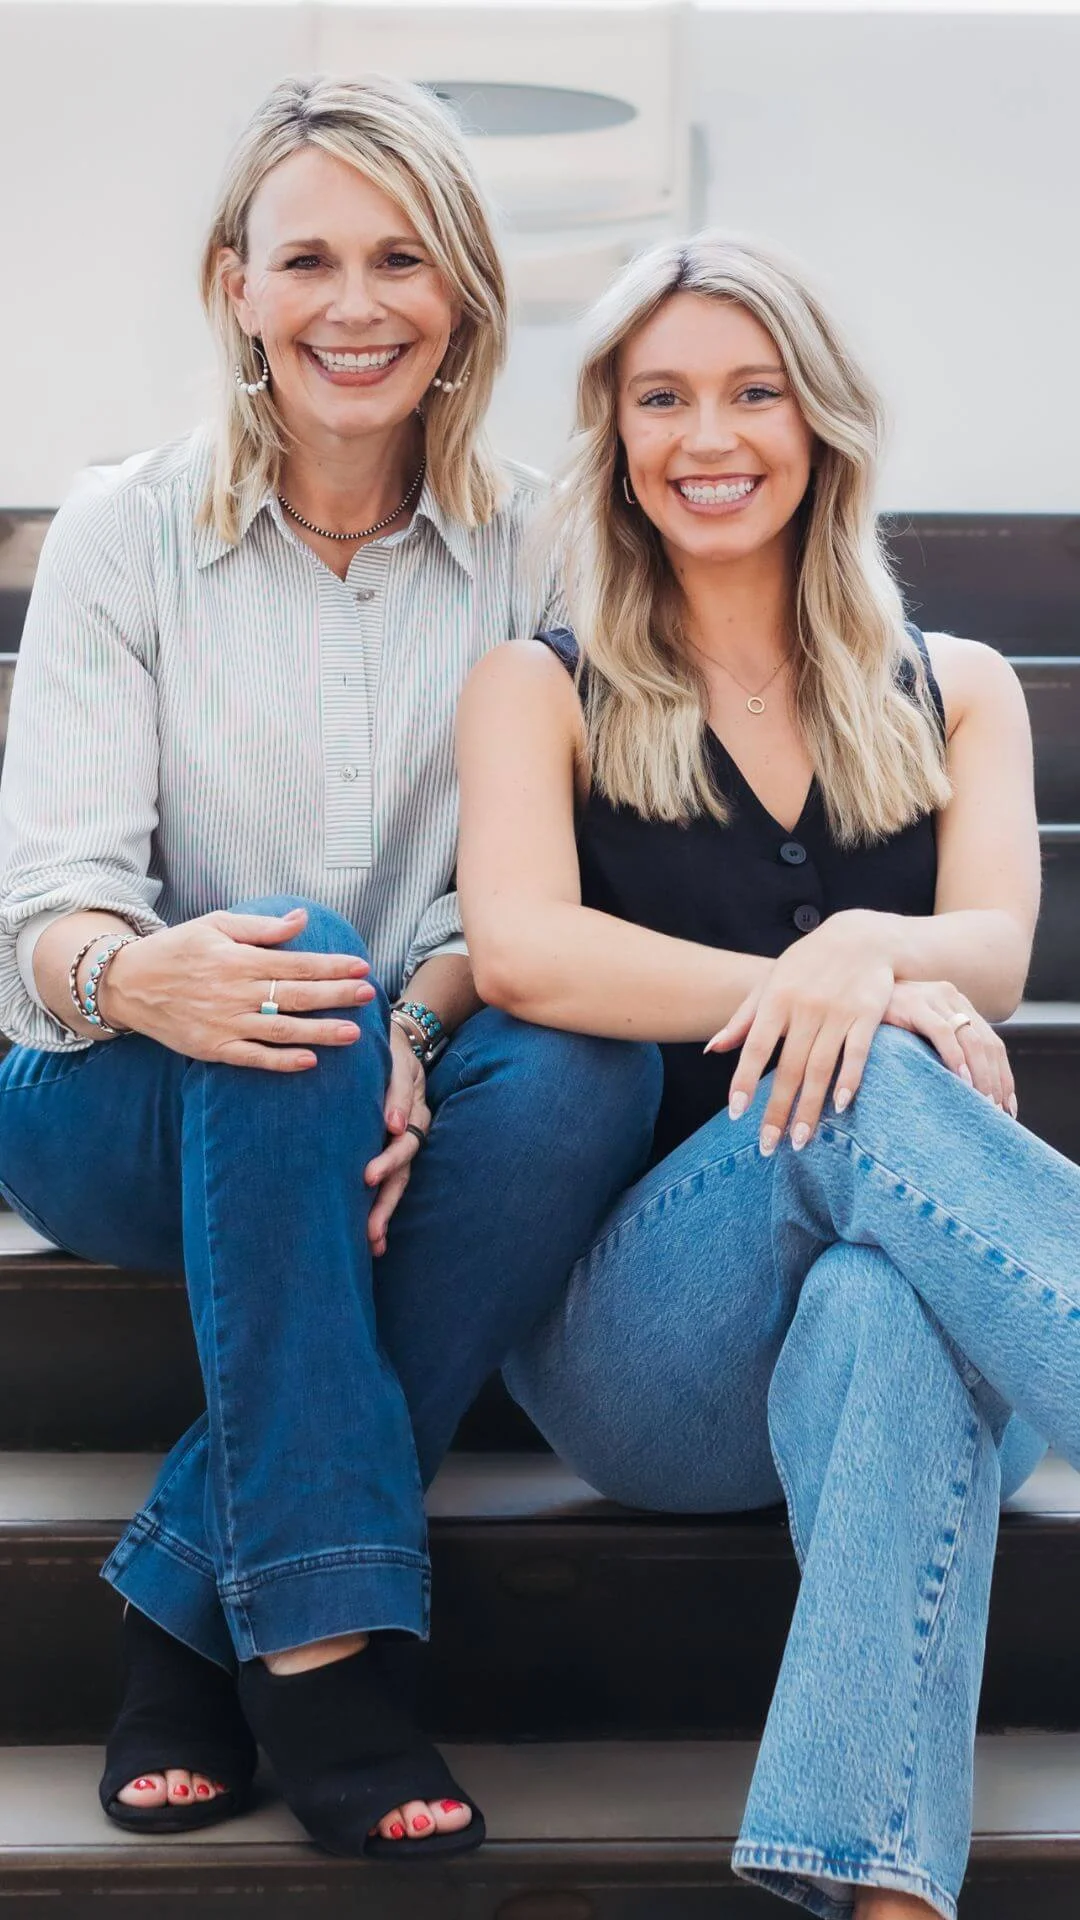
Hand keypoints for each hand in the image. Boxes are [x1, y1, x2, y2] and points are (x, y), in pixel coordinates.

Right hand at [100, 907, 374, 1069]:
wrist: (127, 984)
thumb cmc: (177, 949)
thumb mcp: (215, 925)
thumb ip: (261, 927)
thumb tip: (301, 919)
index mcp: (239, 959)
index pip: (296, 963)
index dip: (331, 966)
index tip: (361, 967)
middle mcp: (236, 992)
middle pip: (296, 996)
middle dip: (336, 996)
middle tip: (368, 995)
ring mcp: (225, 1023)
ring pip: (282, 1030)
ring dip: (320, 1032)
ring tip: (353, 1033)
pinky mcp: (213, 1048)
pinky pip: (254, 1058)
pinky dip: (281, 1061)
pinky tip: (310, 1061)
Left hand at [364, 1021, 431, 1255]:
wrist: (395, 1039)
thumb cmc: (390, 1048)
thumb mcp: (398, 1061)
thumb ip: (397, 1091)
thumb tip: (395, 1126)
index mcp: (414, 1113)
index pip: (404, 1144)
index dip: (388, 1161)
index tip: (368, 1177)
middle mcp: (410, 1133)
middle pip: (401, 1175)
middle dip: (386, 1205)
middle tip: (370, 1234)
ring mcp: (401, 1142)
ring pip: (396, 1183)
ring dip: (384, 1213)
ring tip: (372, 1244)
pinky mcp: (388, 1147)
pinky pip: (388, 1179)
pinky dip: (379, 1204)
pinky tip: (370, 1234)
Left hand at [705, 911, 894, 1152]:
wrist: (861, 937)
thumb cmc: (808, 964)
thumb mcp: (771, 982)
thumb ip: (743, 1018)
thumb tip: (712, 1050)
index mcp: (777, 1000)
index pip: (756, 1048)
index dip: (745, 1081)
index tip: (737, 1114)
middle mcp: (805, 1008)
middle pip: (789, 1068)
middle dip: (777, 1110)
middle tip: (769, 1146)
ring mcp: (837, 1012)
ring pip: (820, 1067)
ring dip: (810, 1107)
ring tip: (800, 1139)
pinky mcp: (868, 1014)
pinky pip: (857, 1053)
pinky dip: (849, 1080)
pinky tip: (840, 1106)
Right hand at [883, 980, 1016, 1114]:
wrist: (849, 992)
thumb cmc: (880, 1020)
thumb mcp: (915, 1030)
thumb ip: (938, 1045)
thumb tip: (961, 1084)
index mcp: (956, 1003)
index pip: (992, 1042)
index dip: (1003, 1075)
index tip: (1007, 1105)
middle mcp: (950, 997)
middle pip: (987, 1043)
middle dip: (996, 1080)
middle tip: (996, 1111)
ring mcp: (933, 998)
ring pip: (971, 1039)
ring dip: (981, 1074)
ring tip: (983, 1101)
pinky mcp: (913, 1004)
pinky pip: (942, 1032)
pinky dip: (956, 1057)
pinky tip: (962, 1079)